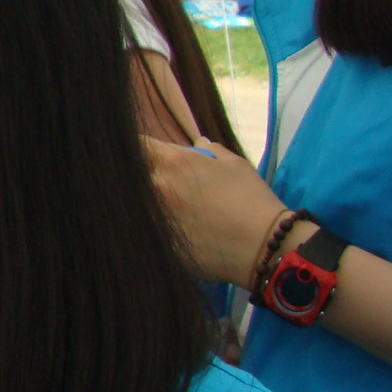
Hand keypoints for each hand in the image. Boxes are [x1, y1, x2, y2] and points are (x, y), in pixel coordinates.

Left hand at [146, 135, 286, 286]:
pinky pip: (142, 231)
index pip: (135, 145)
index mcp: (172, 162)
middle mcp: (155, 187)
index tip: (143, 154)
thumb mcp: (235, 165)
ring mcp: (151, 217)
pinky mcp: (154, 243)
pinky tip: (168, 232)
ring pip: (132, 204)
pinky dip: (151, 229)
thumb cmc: (251, 199)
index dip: (137, 148)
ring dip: (143, 204)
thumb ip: (210, 151)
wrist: (263, 246)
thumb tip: (198, 144)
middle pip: (128, 175)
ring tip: (171, 210)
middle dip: (138, 176)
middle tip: (157, 184)